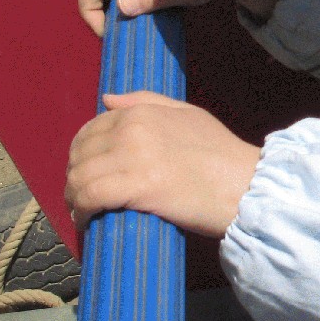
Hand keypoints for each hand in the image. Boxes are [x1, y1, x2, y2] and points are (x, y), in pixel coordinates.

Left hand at [65, 91, 260, 236]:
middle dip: (74, 177)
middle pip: (81, 155)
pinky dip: (82, 211)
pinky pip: (91, 196)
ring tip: (81, 213)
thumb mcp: (187, 113)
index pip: (91, 130)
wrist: (245, 184)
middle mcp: (131, 130)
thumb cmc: (221, 153)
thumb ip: (146, 101)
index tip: (84, 172)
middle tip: (79, 198)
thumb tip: (107, 99)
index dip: (81, 154)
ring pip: (80, 177)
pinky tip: (85, 221)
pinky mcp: (136, 187)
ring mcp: (132, 157)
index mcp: (141, 112)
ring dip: (74, 198)